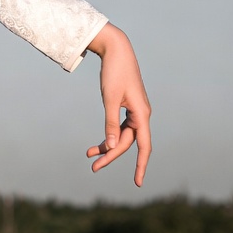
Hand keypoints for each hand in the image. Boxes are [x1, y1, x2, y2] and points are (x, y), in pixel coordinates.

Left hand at [85, 23, 151, 185]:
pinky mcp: (127, 106)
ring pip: (122, 135)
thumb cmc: (114, 73)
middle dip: (110, 155)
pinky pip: (120, 126)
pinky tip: (100, 142)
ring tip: (89, 154)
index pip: (143, 146)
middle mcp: (142, 115)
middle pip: (127, 142)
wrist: (116, 50)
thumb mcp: (110, 98)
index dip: (140, 165)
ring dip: (107, 145)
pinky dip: (109, 133)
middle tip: (93, 166)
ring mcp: (135, 111)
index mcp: (142, 114)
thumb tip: (112, 146)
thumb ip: (111, 123)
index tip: (137, 182)